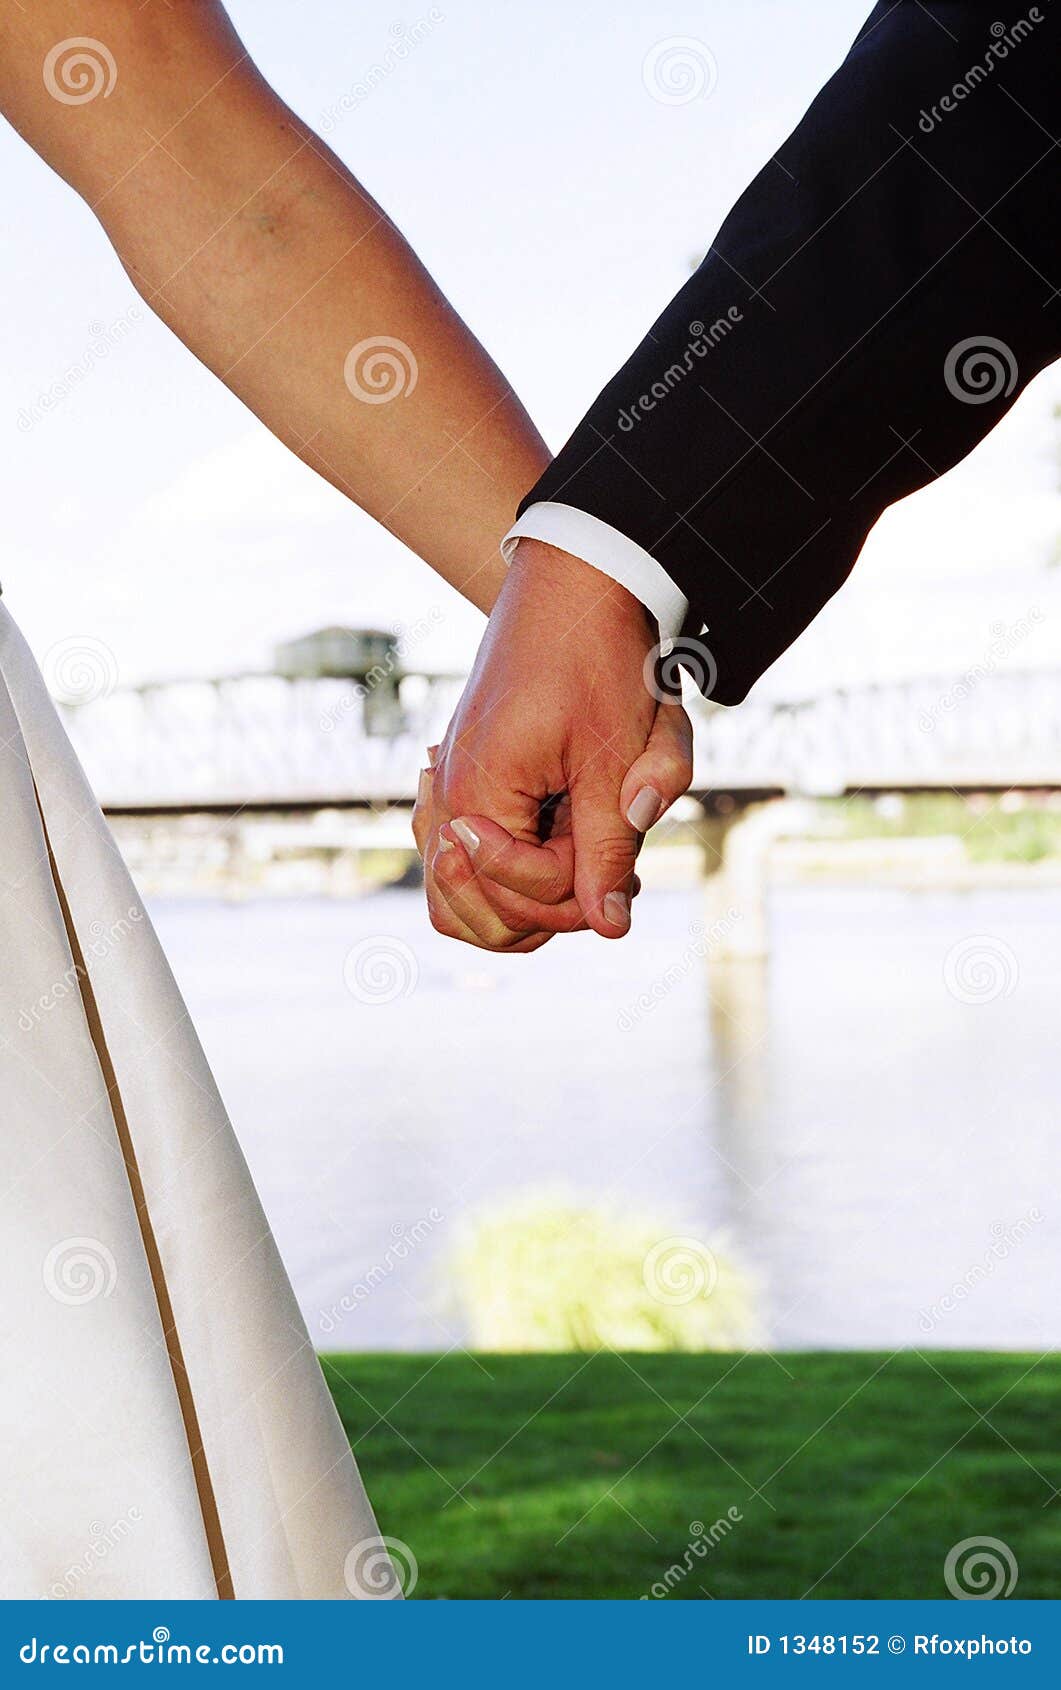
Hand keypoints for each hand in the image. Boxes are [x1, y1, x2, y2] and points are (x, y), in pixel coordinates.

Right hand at [412, 540, 693, 950]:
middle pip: (484, 910)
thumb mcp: (615, 761)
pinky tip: (566, 838)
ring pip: (473, 892)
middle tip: (617, 864)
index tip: (624, 855)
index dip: (582, 892)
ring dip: (541, 884)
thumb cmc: (598, 660)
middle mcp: (446, 797)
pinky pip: (473, 851)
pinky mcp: (464, 773)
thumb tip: (610, 927)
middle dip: (561, 897)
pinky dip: (520, 859)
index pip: (519, 897)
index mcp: (474, 797)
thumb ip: (607, 851)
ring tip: (595, 854)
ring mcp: (449, 786)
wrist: (576, 579)